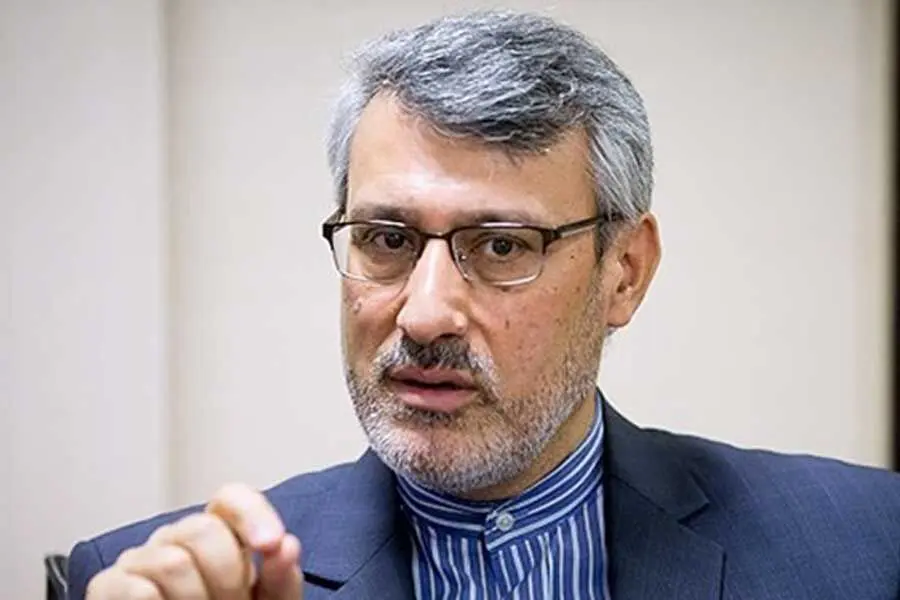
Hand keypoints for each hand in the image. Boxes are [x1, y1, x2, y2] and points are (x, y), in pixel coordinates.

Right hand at [85, 483, 302, 598]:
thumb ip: (279, 579)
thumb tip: (287, 546)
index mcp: (217, 535)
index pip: (231, 498)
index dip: (252, 515)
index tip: (271, 544)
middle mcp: (176, 538)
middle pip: (203, 529)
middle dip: (227, 576)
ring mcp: (139, 560)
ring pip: (172, 561)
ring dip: (195, 599)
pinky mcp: (107, 586)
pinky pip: (138, 588)